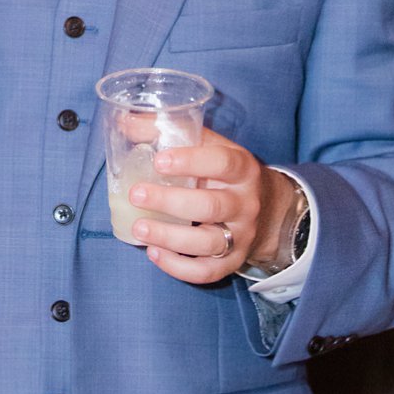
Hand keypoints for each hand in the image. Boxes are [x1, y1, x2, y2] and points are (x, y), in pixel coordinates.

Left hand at [125, 132, 298, 285]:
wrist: (267, 207)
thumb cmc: (224, 173)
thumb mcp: (209, 146)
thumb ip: (170, 131)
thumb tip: (125, 121)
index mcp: (242, 168)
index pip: (222, 162)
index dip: (191, 161)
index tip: (159, 160)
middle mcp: (245, 203)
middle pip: (211, 206)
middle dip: (170, 202)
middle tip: (135, 194)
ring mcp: (241, 235)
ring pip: (208, 243)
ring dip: (170, 237)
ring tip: (138, 228)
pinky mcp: (234, 261)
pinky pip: (208, 271)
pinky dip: (179, 267)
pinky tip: (153, 253)